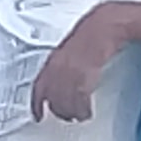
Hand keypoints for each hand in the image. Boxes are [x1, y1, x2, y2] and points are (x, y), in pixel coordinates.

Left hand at [31, 7, 120, 122]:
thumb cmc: (91, 33)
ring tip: (78, 116)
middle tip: (64, 116)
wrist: (105, 24)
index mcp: (53, 60)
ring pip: (66, 99)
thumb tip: (62, 78)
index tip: (37, 114)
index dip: (36, 103)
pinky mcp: (87, 72)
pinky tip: (86, 111)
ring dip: (71, 111)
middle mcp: (59, 66)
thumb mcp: (71, 48)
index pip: (39, 86)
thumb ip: (63, 64)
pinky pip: (80, 96)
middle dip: (58, 109)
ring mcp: (72, 69)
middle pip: (53, 96)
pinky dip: (82, 107)